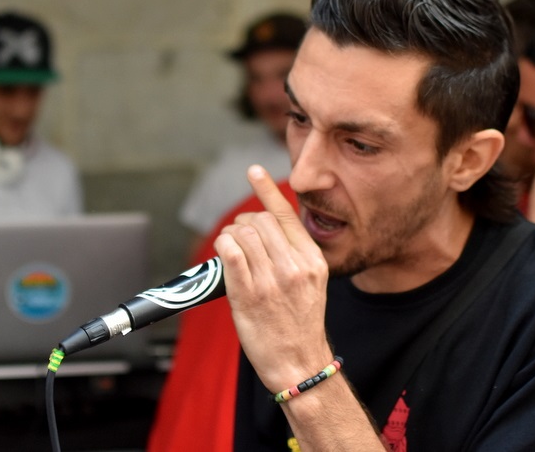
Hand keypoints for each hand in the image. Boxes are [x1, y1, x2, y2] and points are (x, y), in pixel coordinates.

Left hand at [214, 165, 331, 391]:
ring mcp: (271, 280)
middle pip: (260, 221)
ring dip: (230, 234)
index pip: (287, 215)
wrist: (299, 363)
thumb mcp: (311, 283)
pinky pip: (230, 253)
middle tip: (238, 236)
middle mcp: (294, 266)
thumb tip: (266, 228)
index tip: (253, 171)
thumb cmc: (301, 324)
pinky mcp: (248, 294)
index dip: (266, 190)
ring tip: (230, 246)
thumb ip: (294, 255)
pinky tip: (223, 250)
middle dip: (243, 223)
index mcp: (312, 260)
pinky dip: (222, 245)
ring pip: (242, 234)